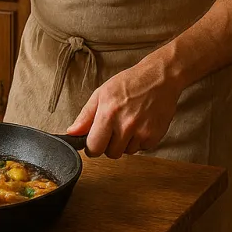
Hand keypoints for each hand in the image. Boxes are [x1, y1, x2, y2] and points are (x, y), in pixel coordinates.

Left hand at [65, 55, 181, 158]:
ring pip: (126, 152)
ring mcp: (141, 132)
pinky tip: (141, 124)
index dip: (92, 146)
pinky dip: (140, 141)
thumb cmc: (130, 83)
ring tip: (129, 123)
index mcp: (108, 113)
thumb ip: (85, 116)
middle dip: (109, 144)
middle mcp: (125, 125)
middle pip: (111, 153)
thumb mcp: (102, 93)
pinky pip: (142, 149)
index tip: (95, 141)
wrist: (160, 78)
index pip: (94, 147)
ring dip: (125, 143)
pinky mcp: (155, 136)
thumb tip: (72, 133)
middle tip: (114, 128)